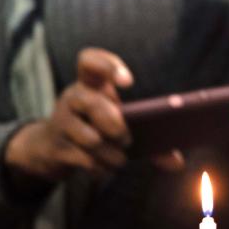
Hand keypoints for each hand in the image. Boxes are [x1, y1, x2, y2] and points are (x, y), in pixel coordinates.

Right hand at [3, 48, 184, 184]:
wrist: (52, 149)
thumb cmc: (95, 128)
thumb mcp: (118, 124)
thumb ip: (149, 138)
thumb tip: (177, 163)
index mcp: (91, 84)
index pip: (89, 60)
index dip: (107, 66)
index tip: (129, 83)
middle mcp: (73, 97)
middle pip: (90, 101)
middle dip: (113, 123)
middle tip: (127, 139)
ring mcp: (61, 121)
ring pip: (89, 137)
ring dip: (111, 154)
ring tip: (119, 159)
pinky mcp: (56, 146)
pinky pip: (83, 158)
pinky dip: (99, 168)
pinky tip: (103, 168)